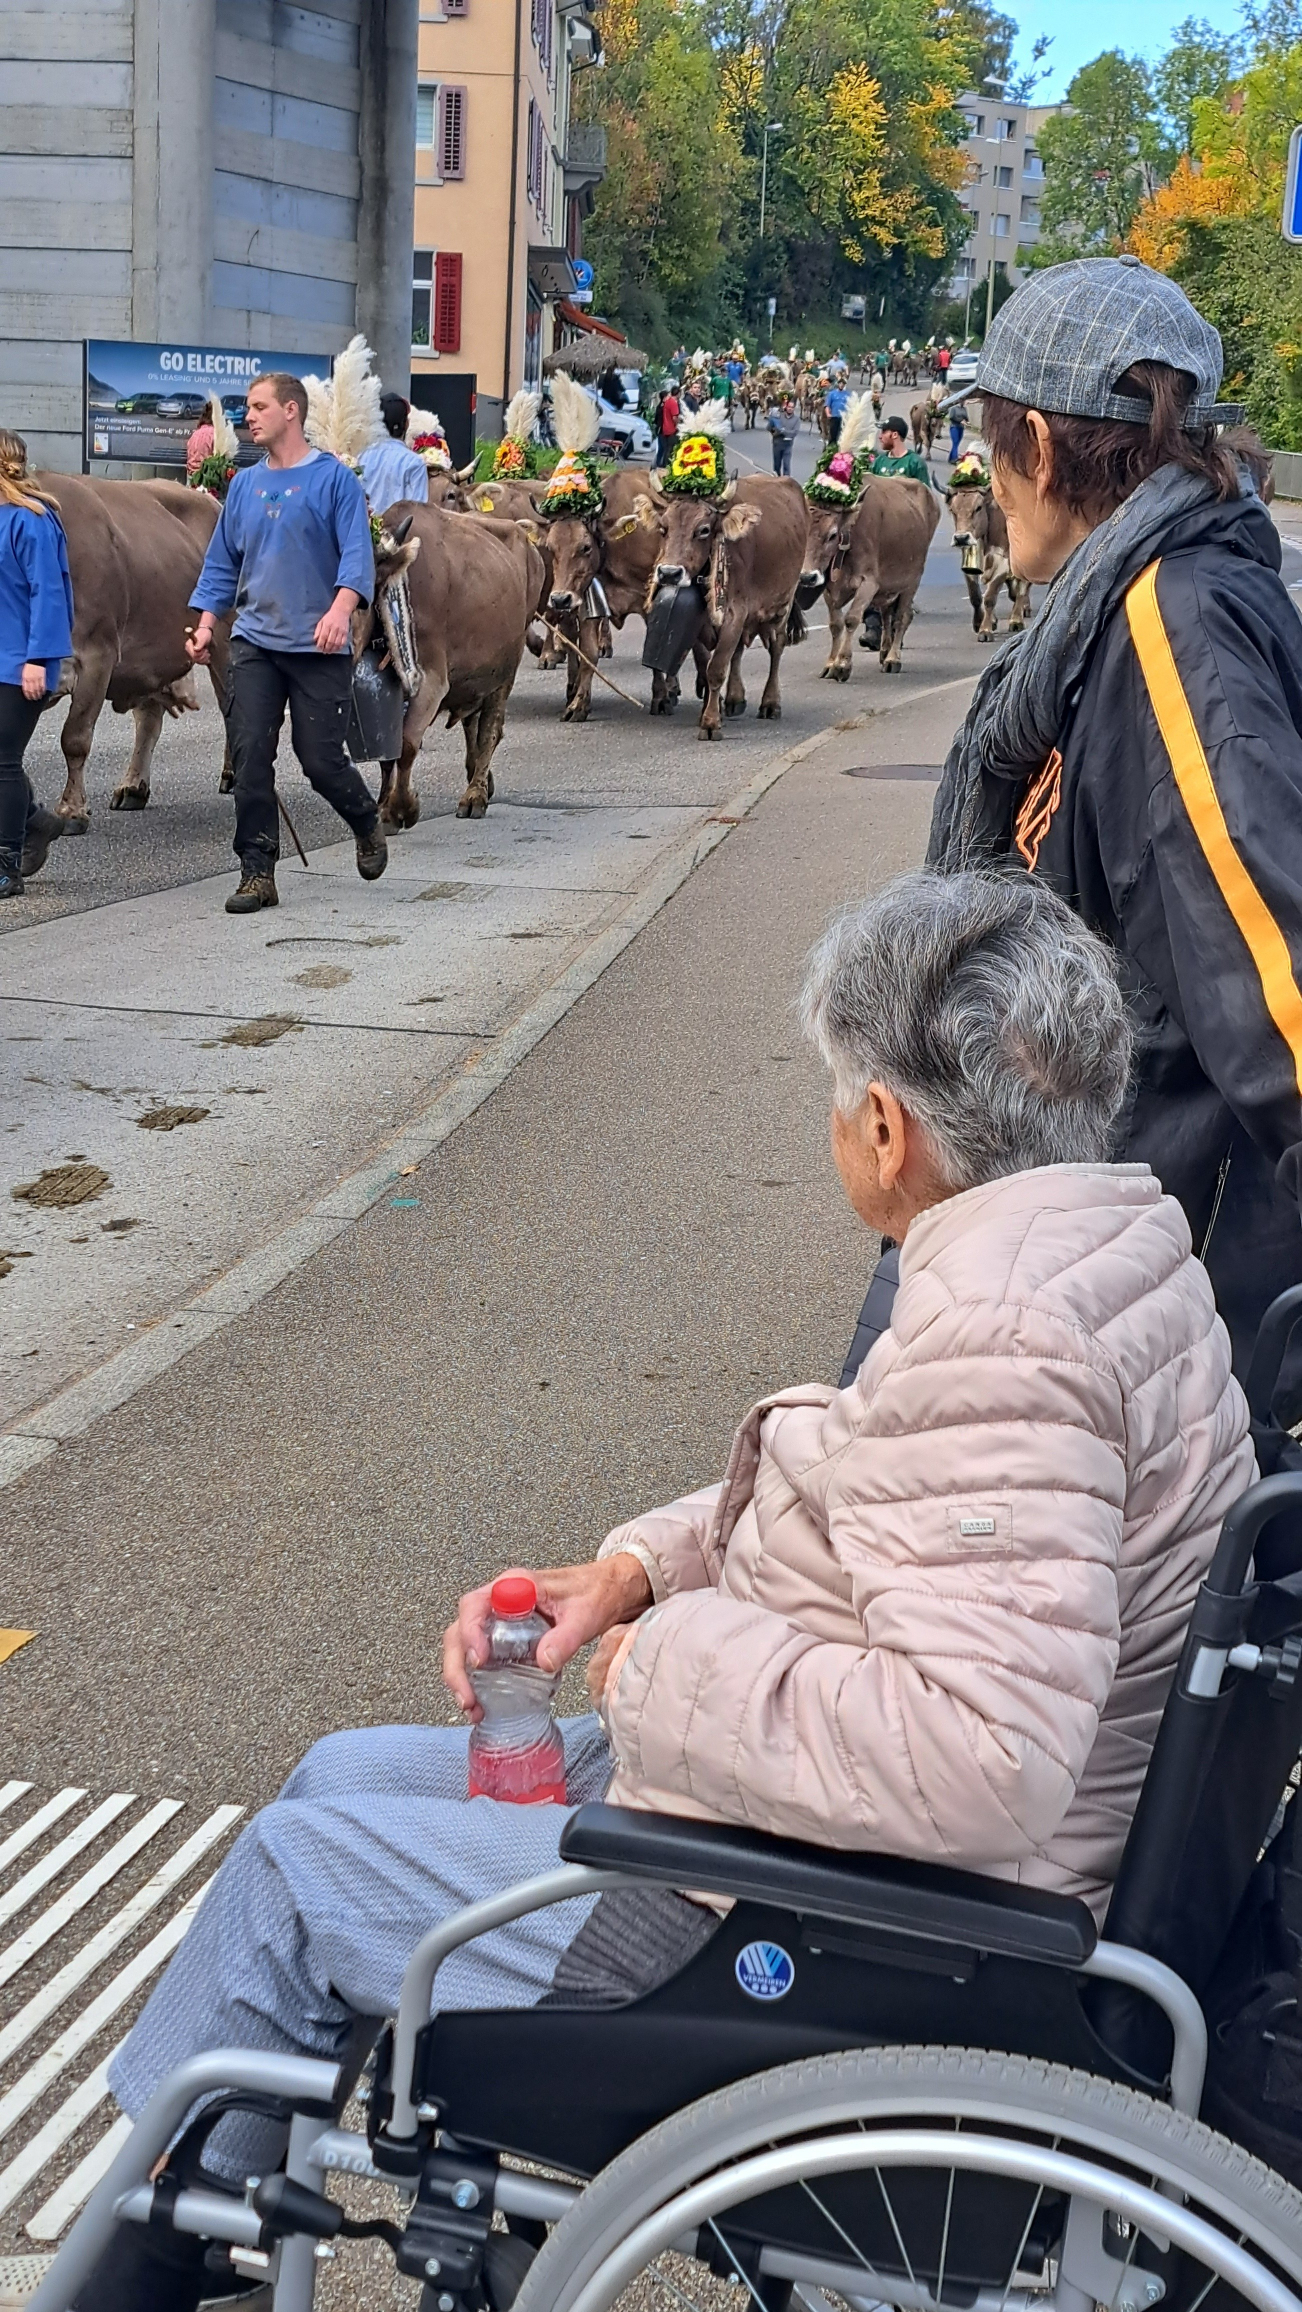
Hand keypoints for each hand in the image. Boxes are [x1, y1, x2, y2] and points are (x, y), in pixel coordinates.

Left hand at [19, 663, 45, 700]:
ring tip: (38, 697)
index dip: (27, 694)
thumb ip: (24, 680)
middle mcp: (31, 680)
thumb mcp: (24, 673)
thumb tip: (25, 687)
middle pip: (32, 690)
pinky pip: (43, 686)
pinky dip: (43, 690)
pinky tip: (43, 693)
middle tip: (34, 699)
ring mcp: (37, 679)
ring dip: (38, 694)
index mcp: (25, 678)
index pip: (26, 689)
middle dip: (33, 696)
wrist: (35, 660)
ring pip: (37, 689)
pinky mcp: (42, 678)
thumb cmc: (29, 666)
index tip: (29, 698)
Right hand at [185, 623, 213, 666]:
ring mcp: (191, 652)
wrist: (206, 632)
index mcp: (188, 645)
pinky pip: (199, 661)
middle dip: (203, 656)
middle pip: (195, 659)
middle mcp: (189, 650)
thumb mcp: (203, 638)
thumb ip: (199, 644)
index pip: (194, 655)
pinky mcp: (195, 655)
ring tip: (207, 653)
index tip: (205, 650)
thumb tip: (195, 649)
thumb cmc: (204, 634)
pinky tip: (207, 657)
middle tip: (206, 651)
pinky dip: (204, 660)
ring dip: (204, 658)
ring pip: (197, 661)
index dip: (200, 654)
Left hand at [314, 589, 358, 654]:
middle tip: (323, 651)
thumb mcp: (321, 621)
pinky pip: (343, 643)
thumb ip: (318, 630)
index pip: (323, 637)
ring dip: (332, 649)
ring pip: (336, 643)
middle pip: (330, 642)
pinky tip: (336, 649)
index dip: (320, 644)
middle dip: (326, 648)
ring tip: (329, 652)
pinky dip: (339, 648)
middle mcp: (334, 628)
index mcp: (327, 625)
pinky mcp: (346, 633)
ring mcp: (341, 631)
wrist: (341, 611)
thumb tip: (315, 639)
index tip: (318, 648)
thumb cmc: (330, 617)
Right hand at [443, 1553, 652, 1719]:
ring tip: (472, 1708)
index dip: (469, 1632)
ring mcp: (500, 1619)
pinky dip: (476, 1681)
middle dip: (457, 1666)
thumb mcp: (585, 1615)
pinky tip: (483, 1704)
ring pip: (464, 1645)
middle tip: (468, 1698)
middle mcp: (500, 1600)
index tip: (478, 1661)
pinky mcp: (506, 1637)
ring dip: (462, 1677)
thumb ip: (565, 1637)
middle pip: (460, 1629)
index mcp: (514, 1586)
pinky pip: (481, 1657)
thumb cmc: (594, 1593)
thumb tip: (543, 1662)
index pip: (475, 1605)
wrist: (608, 1590)